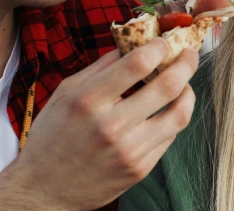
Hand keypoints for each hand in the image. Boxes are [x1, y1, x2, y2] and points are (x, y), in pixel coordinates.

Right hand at [0, 39, 198, 210]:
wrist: (43, 191)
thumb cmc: (52, 136)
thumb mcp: (66, 92)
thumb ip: (101, 67)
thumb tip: (132, 44)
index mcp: (89, 100)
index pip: (138, 64)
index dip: (159, 47)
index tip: (164, 42)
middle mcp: (112, 126)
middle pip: (167, 86)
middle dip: (186, 63)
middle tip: (189, 54)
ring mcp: (129, 151)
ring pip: (179, 114)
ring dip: (188, 91)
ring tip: (185, 82)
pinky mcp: (140, 169)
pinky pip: (170, 136)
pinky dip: (173, 117)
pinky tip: (168, 109)